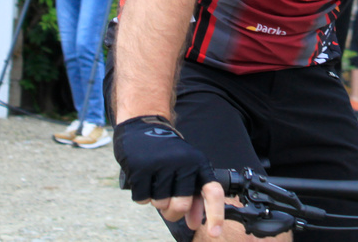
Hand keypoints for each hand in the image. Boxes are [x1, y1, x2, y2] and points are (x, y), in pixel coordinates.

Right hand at [113, 116, 224, 235]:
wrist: (143, 126)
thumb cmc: (168, 154)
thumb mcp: (186, 170)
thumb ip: (193, 197)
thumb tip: (195, 224)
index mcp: (199, 164)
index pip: (212, 191)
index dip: (216, 214)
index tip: (215, 233)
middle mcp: (183, 163)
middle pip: (181, 206)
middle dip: (172, 212)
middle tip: (168, 204)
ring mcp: (161, 164)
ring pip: (160, 205)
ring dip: (156, 201)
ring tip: (155, 182)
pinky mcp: (141, 168)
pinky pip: (142, 200)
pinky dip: (142, 196)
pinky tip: (143, 180)